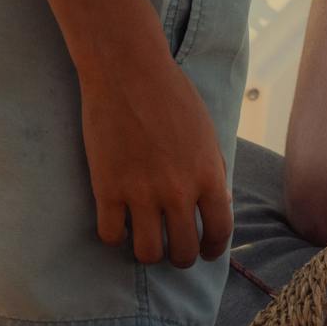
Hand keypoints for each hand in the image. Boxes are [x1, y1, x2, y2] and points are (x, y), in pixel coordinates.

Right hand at [81, 49, 233, 268]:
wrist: (128, 68)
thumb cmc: (170, 93)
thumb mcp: (205, 132)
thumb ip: (212, 170)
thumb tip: (217, 205)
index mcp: (207, 174)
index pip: (219, 231)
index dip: (213, 248)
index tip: (205, 250)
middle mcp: (177, 190)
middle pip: (184, 252)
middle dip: (181, 257)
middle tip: (173, 249)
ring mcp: (140, 191)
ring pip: (148, 253)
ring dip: (149, 253)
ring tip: (145, 240)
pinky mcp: (107, 187)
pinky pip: (110, 235)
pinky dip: (114, 235)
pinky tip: (117, 222)